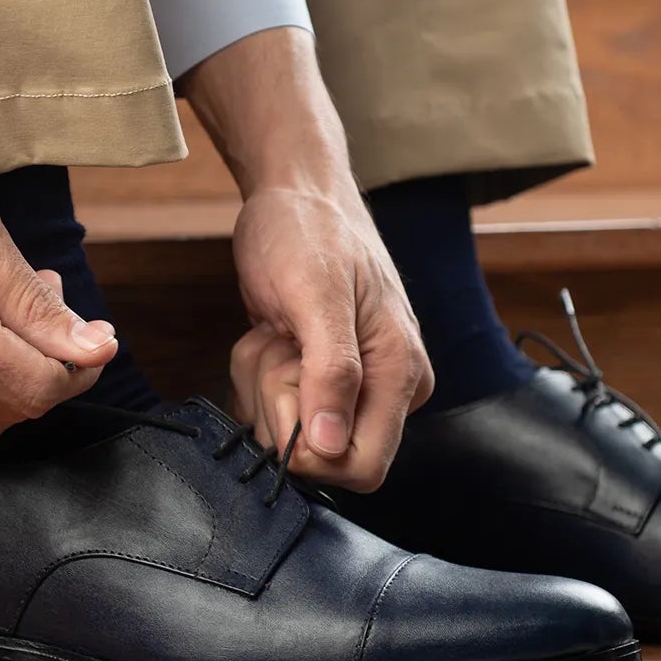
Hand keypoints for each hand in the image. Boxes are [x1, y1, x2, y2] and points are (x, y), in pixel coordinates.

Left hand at [181, 30, 431, 490]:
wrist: (297, 192)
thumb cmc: (309, 230)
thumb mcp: (316, 293)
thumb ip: (332, 370)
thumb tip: (331, 444)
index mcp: (402, 375)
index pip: (361, 468)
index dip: (310, 447)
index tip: (290, 383)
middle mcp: (385, 391)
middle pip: (319, 456)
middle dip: (280, 404)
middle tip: (281, 342)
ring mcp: (351, 387)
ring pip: (288, 433)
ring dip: (263, 382)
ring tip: (278, 327)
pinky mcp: (319, 380)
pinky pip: (273, 409)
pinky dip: (258, 373)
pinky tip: (272, 331)